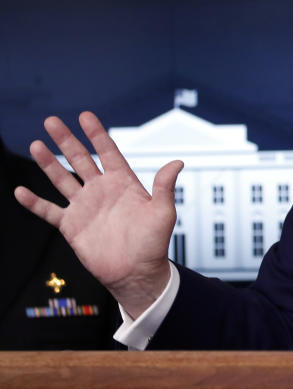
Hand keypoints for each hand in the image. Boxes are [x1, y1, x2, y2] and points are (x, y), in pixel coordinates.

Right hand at [13, 112, 182, 317]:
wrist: (136, 272)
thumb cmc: (154, 243)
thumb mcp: (163, 212)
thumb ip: (164, 186)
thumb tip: (178, 162)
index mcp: (123, 183)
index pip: (108, 152)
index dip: (97, 134)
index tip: (85, 116)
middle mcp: (102, 191)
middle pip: (80, 160)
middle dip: (66, 140)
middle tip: (51, 121)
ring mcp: (85, 207)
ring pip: (62, 179)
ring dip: (48, 163)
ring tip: (35, 145)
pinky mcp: (72, 226)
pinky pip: (49, 211)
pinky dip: (34, 202)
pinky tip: (20, 191)